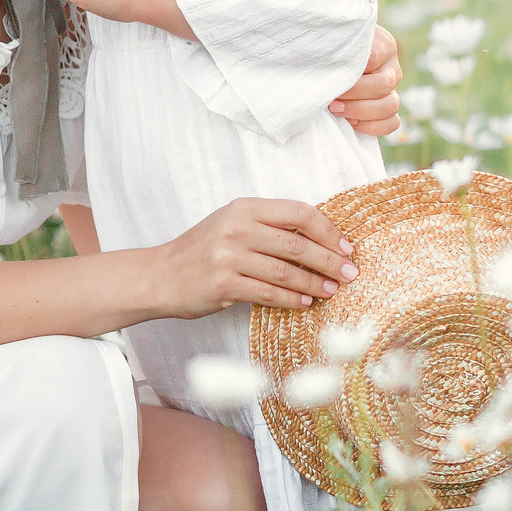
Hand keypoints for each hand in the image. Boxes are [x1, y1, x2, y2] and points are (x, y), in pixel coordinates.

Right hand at [153, 198, 357, 316]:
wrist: (161, 275)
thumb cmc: (204, 249)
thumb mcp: (233, 224)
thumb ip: (270, 226)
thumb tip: (322, 239)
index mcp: (245, 207)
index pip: (299, 212)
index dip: (327, 230)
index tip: (345, 247)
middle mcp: (237, 228)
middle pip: (297, 244)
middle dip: (329, 261)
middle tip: (350, 274)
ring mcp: (229, 257)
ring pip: (285, 272)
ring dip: (314, 284)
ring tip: (332, 291)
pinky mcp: (223, 285)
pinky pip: (268, 294)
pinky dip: (291, 300)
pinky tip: (305, 303)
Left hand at [330, 24, 402, 136]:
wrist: (337, 56)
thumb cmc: (334, 48)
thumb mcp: (334, 43)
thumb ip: (336, 52)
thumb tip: (325, 70)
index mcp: (384, 45)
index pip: (373, 60)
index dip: (350, 75)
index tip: (330, 80)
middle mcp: (392, 67)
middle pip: (382, 86)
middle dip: (353, 97)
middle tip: (331, 100)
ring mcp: (394, 88)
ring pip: (390, 106)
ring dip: (361, 112)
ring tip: (337, 110)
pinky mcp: (390, 107)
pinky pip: (393, 122)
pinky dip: (373, 127)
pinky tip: (352, 123)